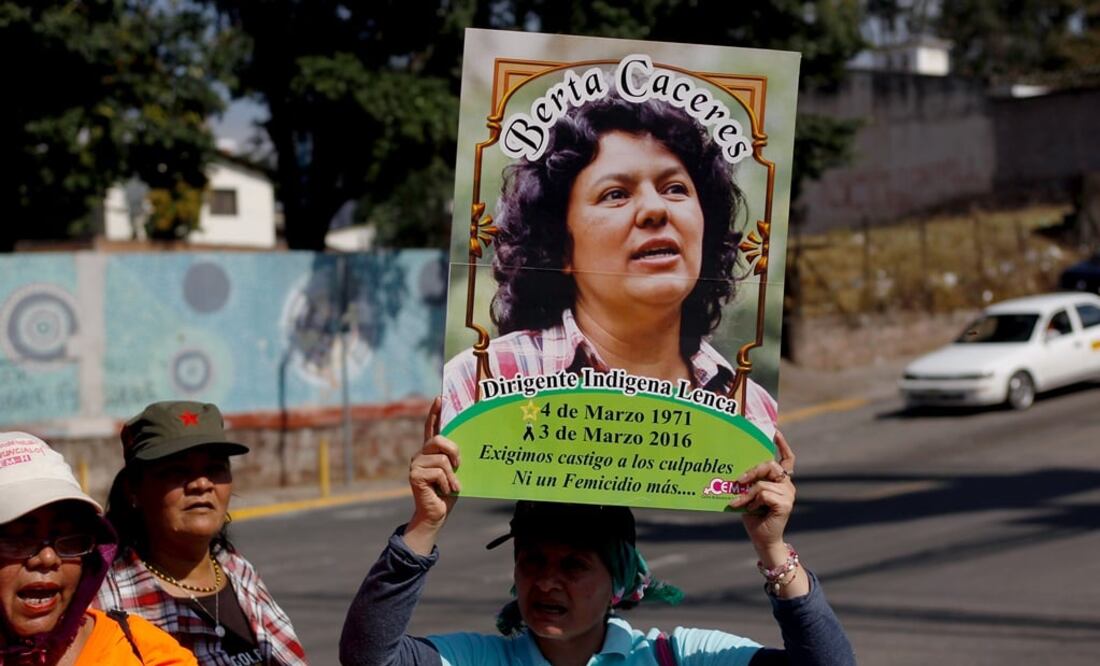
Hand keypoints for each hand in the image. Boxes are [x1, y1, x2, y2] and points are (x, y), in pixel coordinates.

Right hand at [404, 398, 459, 554]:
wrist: (437, 514)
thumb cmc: (449, 493)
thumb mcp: (456, 472)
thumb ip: (456, 458)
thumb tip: (465, 446)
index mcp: (432, 451)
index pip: (432, 427)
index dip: (435, 412)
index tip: (441, 397)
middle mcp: (421, 454)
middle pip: (439, 439)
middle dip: (454, 451)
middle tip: (459, 465)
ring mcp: (416, 464)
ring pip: (442, 459)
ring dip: (452, 476)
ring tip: (451, 487)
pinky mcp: (414, 475)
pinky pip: (439, 472)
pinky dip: (447, 483)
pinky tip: (443, 491)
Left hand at [730, 430, 795, 553]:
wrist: (761, 539)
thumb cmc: (753, 515)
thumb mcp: (749, 494)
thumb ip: (749, 481)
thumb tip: (736, 470)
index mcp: (780, 480)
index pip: (787, 458)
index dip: (782, 443)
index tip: (775, 430)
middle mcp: (787, 484)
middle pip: (770, 465)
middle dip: (752, 470)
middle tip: (738, 480)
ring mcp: (788, 493)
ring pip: (763, 483)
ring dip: (746, 494)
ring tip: (739, 503)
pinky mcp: (785, 503)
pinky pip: (763, 494)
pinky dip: (751, 501)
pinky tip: (748, 509)